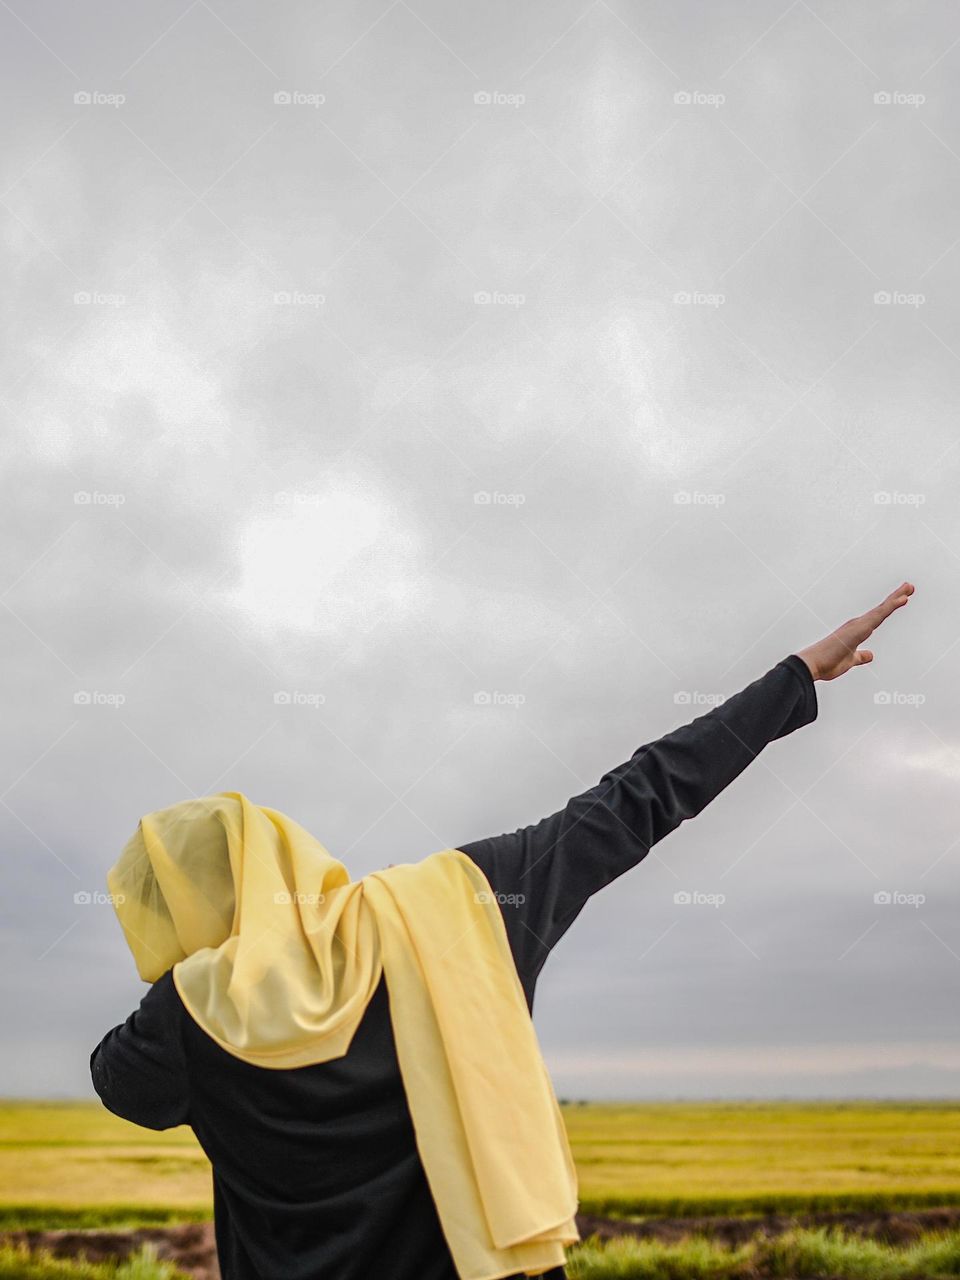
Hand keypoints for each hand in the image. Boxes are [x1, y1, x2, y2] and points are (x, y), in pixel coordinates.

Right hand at [796, 581, 914, 680]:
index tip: (902, 598)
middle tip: (910, 587)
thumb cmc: (827, 663)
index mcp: (856, 631)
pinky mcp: (859, 629)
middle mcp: (857, 624)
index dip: (890, 607)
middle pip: (881, 609)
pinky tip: (902, 600)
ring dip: (896, 598)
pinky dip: (891, 607)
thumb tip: (870, 655)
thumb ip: (860, 657)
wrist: (812, 665)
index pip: (877, 616)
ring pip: (882, 609)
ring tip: (909, 588)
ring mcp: (858, 625)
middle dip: (896, 597)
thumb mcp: (850, 661)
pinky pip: (879, 615)